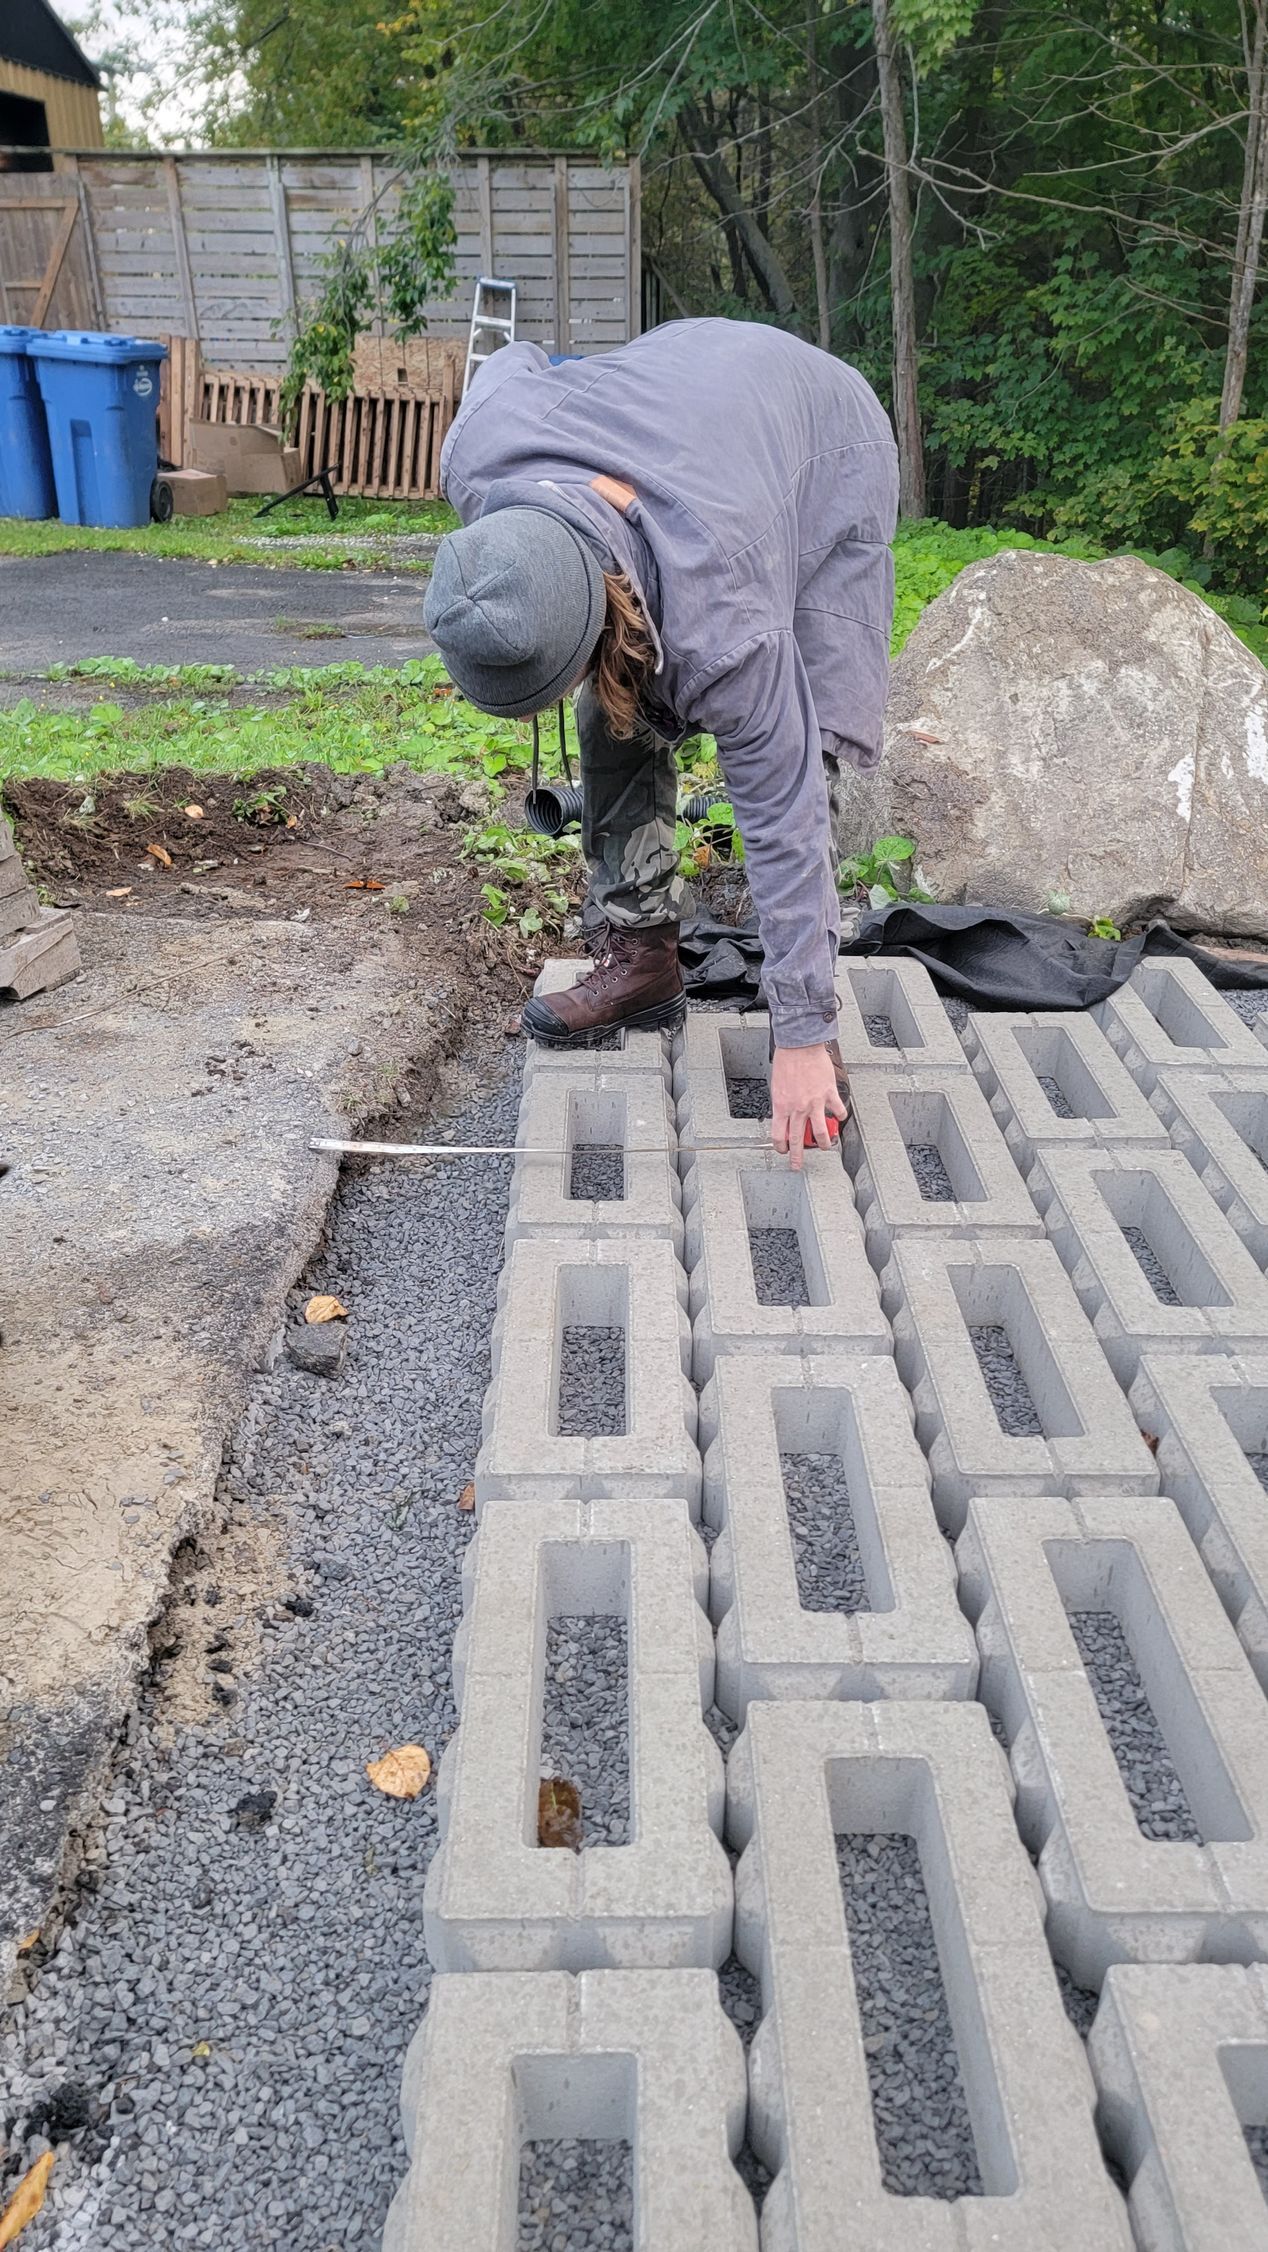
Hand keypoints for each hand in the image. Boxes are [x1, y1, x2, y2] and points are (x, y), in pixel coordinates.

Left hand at [770, 1043, 849, 1169]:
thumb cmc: (787, 1060)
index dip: (780, 1147)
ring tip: (826, 1146)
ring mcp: (815, 1103)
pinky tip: (840, 1116)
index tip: (782, 1150)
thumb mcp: (776, 1085)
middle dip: (798, 1156)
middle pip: (797, 1139)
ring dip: (824, 1142)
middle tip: (798, 1165)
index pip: (779, 1134)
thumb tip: (785, 1114)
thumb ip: (782, 1103)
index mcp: (782, 1105)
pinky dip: (840, 1115)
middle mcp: (798, 1107)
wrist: (800, 1045)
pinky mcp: (829, 1094)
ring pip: (821, 1131)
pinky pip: (838, 1110)